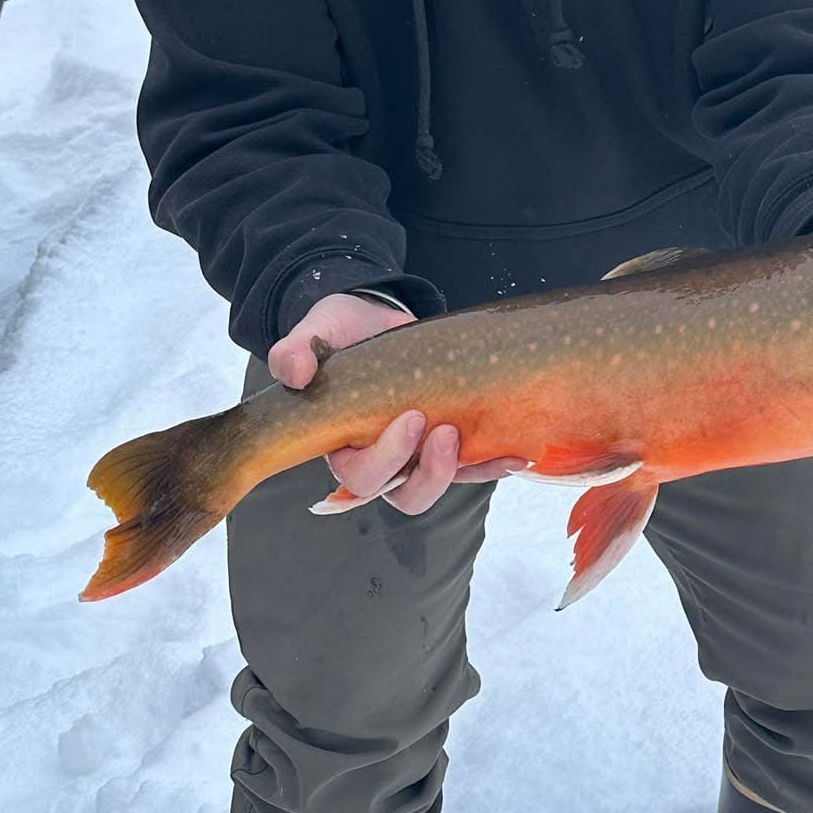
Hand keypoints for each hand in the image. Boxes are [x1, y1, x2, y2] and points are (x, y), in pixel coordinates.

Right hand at [269, 291, 507, 517]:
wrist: (374, 319)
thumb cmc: (340, 333)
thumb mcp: (316, 331)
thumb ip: (296, 350)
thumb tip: (292, 371)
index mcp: (340, 444)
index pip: (360, 477)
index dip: (386, 459)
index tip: (410, 418)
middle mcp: (378, 458)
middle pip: (401, 493)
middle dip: (427, 471)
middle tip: (446, 431)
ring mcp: (415, 453)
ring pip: (435, 486)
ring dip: (460, 472)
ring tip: (481, 442)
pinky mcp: (445, 441)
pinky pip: (472, 467)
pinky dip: (494, 465)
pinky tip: (519, 454)